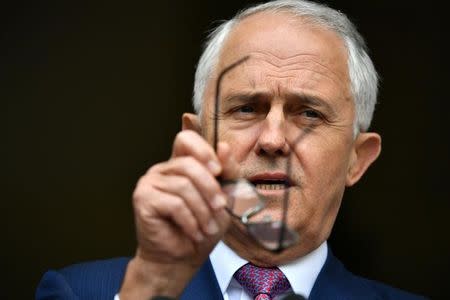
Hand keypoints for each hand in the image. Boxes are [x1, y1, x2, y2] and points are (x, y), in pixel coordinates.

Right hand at [120, 130, 238, 298]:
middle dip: (210, 188)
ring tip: (207, 228)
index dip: (203, 150)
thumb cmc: (202, 228)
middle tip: (220, 208)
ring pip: (183, 185)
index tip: (218, 171)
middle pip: (189, 164)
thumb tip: (224, 146)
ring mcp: (150, 182)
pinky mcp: (142, 199)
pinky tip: (193, 232)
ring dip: (202, 210)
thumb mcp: (224, 199)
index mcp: (181, 165)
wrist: (182, 259)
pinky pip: (173, 203)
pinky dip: (189, 221)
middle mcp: (163, 169)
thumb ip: (227, 173)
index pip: (186, 139)